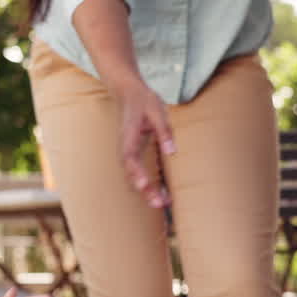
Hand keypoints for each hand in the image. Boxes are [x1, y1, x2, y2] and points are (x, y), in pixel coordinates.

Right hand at [112, 79, 175, 206]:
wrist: (128, 92)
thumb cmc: (143, 100)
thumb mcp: (157, 111)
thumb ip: (164, 131)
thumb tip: (172, 151)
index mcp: (129, 135)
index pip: (129, 157)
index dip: (136, 173)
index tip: (144, 185)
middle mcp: (124, 146)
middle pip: (130, 173)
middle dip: (143, 190)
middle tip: (158, 203)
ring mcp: (127, 150)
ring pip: (132, 175)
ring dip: (145, 190)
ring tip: (162, 203)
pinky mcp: (132, 153)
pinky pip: (136, 172)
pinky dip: (146, 183)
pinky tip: (160, 192)